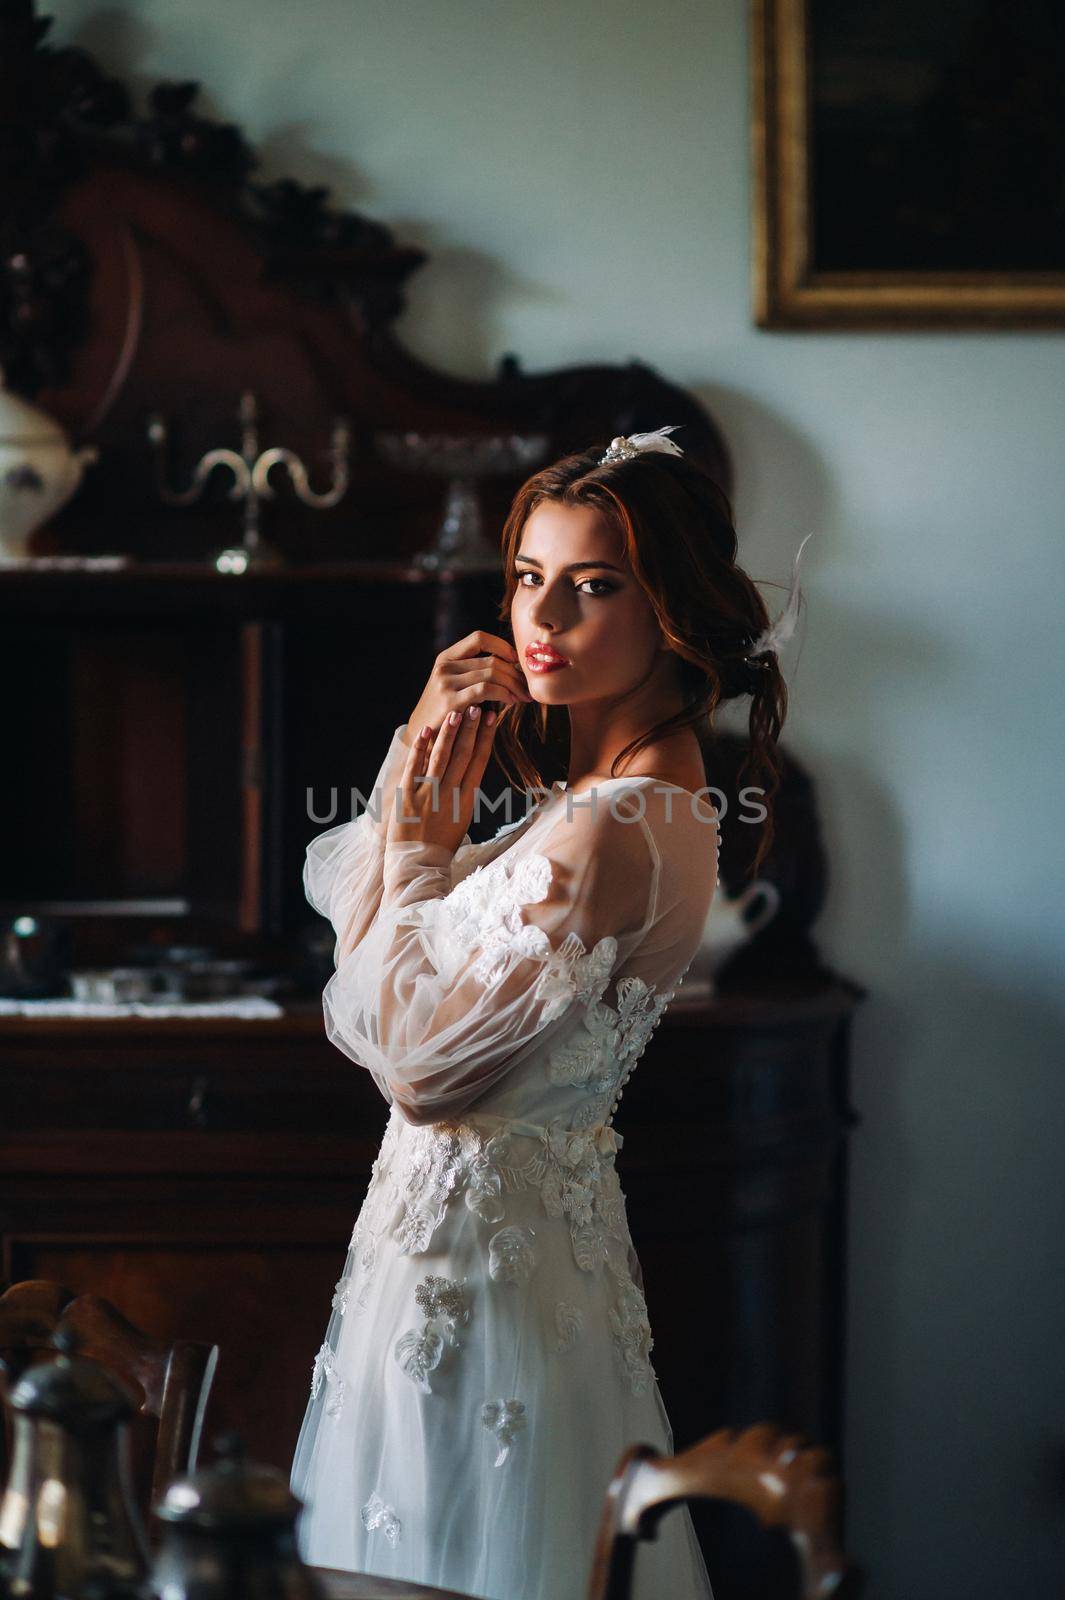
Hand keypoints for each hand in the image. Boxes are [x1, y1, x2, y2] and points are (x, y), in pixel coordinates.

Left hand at [389, 703, 498, 853]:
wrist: (417, 865)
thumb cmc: (441, 844)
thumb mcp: (462, 819)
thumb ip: (464, 794)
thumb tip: (470, 768)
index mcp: (466, 800)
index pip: (479, 762)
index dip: (485, 738)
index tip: (491, 718)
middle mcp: (449, 794)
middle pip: (463, 755)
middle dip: (471, 729)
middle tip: (477, 707)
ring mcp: (427, 794)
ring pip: (441, 757)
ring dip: (449, 733)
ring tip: (457, 713)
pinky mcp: (406, 796)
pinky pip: (415, 766)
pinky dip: (421, 747)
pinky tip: (428, 731)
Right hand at [402, 630, 530, 748]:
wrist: (421, 735)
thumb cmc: (445, 711)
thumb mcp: (454, 685)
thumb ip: (475, 673)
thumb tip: (513, 668)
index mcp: (446, 658)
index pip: (478, 638)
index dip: (502, 646)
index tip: (516, 661)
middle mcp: (444, 667)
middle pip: (491, 660)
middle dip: (515, 674)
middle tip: (528, 687)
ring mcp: (446, 683)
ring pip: (491, 674)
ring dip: (513, 685)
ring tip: (523, 696)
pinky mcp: (450, 701)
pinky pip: (485, 690)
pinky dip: (503, 693)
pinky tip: (510, 701)